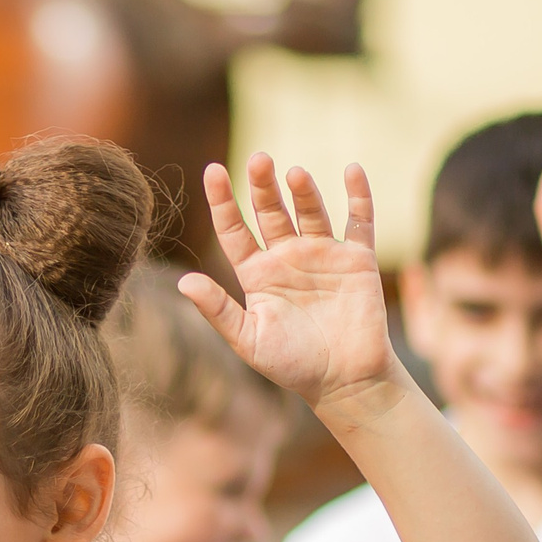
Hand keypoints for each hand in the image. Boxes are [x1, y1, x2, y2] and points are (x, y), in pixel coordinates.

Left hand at [178, 154, 398, 410]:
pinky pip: (359, 220)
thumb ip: (218, 310)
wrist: (345, 381)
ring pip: (310, 211)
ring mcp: (323, 254)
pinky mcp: (357, 259)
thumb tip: (183, 281)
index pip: (234, 229)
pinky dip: (358, 194)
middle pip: (271, 211)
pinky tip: (351, 170)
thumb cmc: (292, 365)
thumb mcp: (248, 340)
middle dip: (263, 186)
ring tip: (293, 174)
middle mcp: (287, 257)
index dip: (223, 201)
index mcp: (257, 274)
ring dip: (303, 191)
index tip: (212, 170)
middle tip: (258, 160)